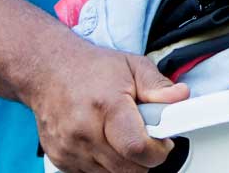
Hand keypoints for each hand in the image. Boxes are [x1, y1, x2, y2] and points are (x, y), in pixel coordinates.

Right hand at [24, 40, 187, 172]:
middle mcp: (84, 131)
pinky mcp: (60, 159)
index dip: (158, 151)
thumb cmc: (90, 68)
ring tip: (123, 134)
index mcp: (106, 107)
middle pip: (127, 168)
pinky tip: (106, 140)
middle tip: (147, 137)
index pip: (136, 148)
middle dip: (145, 157)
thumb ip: (159, 86)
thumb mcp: (133, 66)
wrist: (48, 71)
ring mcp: (69, 148)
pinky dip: (106, 163)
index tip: (164, 142)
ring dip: (125, 161)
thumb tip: (180, 98)